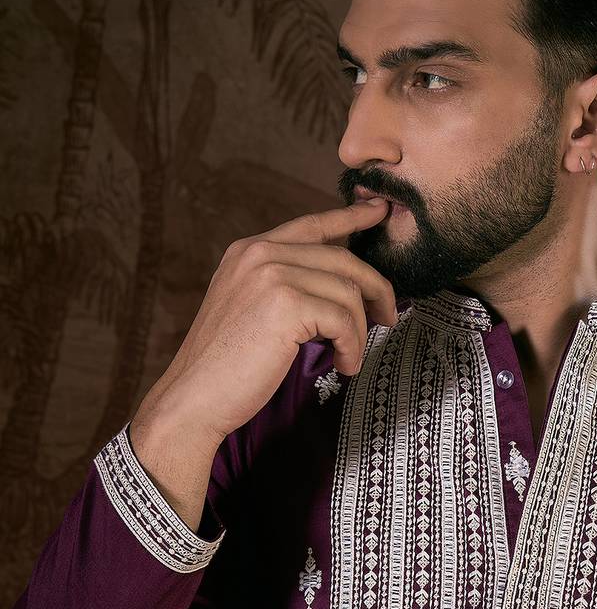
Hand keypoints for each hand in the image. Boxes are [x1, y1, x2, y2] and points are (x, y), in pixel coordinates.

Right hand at [138, 197, 394, 447]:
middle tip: (389, 316)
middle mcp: (260, 253)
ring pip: (348, 291)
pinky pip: (344, 319)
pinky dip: (352, 346)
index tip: (379, 210)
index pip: (312, 225)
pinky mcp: (286, 304)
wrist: (195, 399)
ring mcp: (272, 274)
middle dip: (375, 288)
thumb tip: (343, 290)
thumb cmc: (227, 368)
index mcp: (249, 251)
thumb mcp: (253, 311)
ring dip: (359, 330)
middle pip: (342, 258)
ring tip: (349, 358)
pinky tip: (343, 366)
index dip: (350, 217)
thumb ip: (287, 288)